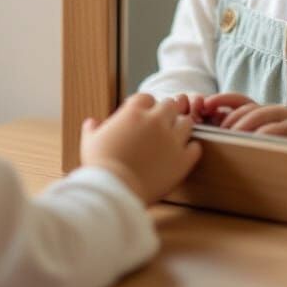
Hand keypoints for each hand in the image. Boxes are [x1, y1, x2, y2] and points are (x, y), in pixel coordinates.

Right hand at [80, 93, 201, 205]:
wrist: (116, 190)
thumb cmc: (100, 166)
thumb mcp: (90, 142)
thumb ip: (92, 129)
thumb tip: (91, 123)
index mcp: (134, 112)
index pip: (146, 97)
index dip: (144, 106)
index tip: (141, 116)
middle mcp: (155, 121)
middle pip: (170, 105)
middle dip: (166, 113)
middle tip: (160, 126)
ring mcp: (172, 139)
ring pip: (187, 122)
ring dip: (181, 127)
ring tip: (173, 138)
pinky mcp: (183, 160)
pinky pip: (196, 147)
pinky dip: (191, 149)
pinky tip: (183, 154)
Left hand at [199, 92, 286, 148]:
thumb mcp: (272, 139)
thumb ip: (251, 135)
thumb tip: (219, 136)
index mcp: (267, 111)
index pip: (239, 99)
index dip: (220, 99)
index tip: (203, 105)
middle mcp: (276, 109)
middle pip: (245, 107)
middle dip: (227, 117)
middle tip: (214, 132)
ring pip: (258, 115)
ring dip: (240, 126)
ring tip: (228, 138)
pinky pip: (275, 128)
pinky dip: (261, 135)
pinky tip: (251, 144)